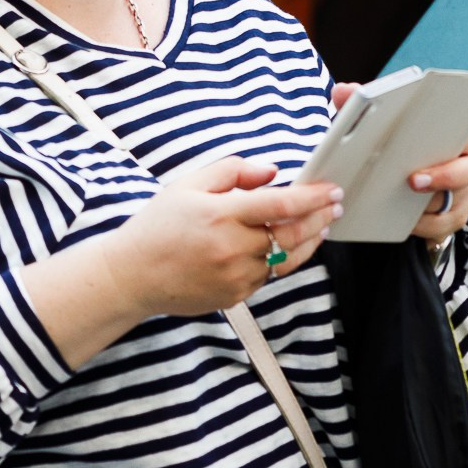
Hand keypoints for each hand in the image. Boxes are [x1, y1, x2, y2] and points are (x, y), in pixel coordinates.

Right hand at [99, 156, 341, 317]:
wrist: (132, 275)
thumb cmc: (159, 226)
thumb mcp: (188, 185)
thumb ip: (233, 171)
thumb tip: (271, 172)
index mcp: (221, 215)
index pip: (281, 205)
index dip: (312, 197)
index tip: (331, 190)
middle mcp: (232, 247)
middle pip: (292, 235)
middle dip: (319, 219)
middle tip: (334, 207)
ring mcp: (235, 276)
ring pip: (285, 259)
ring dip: (307, 242)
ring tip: (320, 227)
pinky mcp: (235, 295)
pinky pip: (267, 276)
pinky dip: (280, 261)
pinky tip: (285, 247)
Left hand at [331, 82, 467, 248]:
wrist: (394, 189)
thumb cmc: (392, 149)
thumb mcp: (377, 127)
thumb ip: (361, 106)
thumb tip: (342, 90)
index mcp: (454, 135)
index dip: (461, 132)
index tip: (436, 136)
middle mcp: (465, 163)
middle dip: (445, 174)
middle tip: (413, 179)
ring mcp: (462, 193)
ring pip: (457, 198)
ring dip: (430, 200)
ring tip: (400, 201)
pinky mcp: (452, 218)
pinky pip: (443, 223)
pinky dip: (424, 223)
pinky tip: (405, 221)